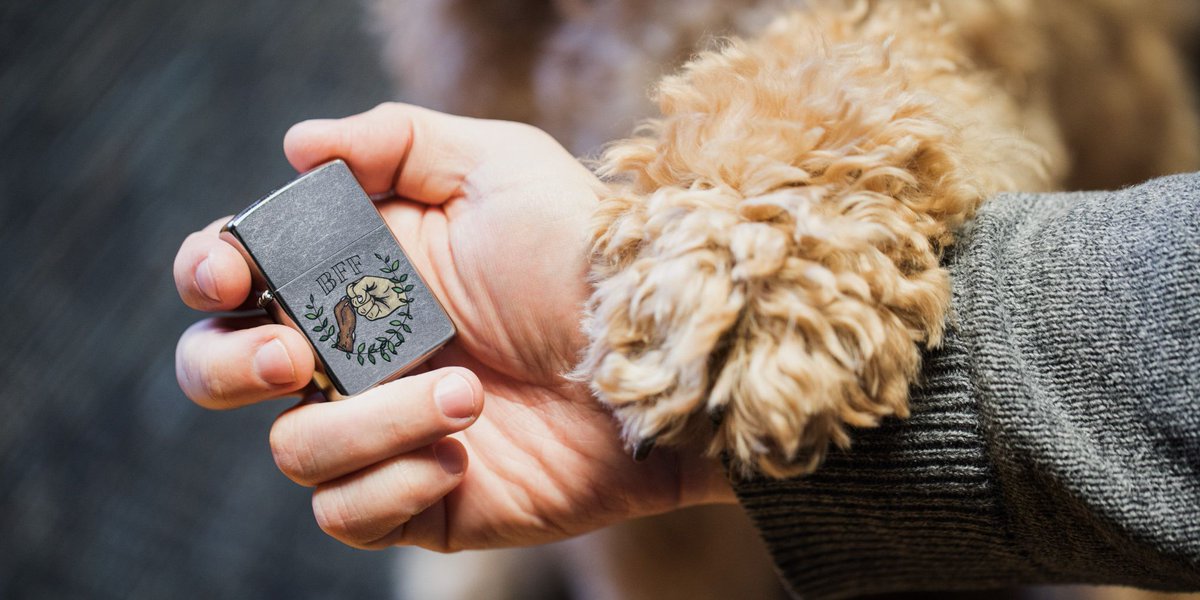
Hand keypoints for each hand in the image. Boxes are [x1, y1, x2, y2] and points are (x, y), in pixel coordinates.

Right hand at [173, 103, 733, 550]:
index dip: (208, 273)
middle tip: (296, 354)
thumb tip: (298, 147)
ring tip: (466, 391)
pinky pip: (347, 515)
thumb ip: (394, 140)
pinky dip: (393, 483)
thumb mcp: (496, 167)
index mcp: (356, 274)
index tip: (229, 273)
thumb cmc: (581, 255)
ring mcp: (385, 430)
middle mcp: (356, 353)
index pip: (238, 277)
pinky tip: (463, 452)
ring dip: (371, 422)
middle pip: (221, 372)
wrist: (659, 358)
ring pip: (295, 448)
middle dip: (231, 366)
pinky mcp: (422, 501)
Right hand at [347, 275, 405, 319]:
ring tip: (375, 300)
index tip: (364, 289)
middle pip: (354, 302)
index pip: (349, 291)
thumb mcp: (369, 280)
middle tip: (372, 295)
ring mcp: (365, 308)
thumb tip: (357, 299)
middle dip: (364, 298)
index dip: (355, 292)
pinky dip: (375, 310)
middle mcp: (359, 299)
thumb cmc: (383, 285)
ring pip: (361, 310)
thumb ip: (359, 287)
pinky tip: (379, 306)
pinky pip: (369, 315)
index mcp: (357, 290)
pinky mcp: (371, 315)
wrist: (395, 292)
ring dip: (370, 304)